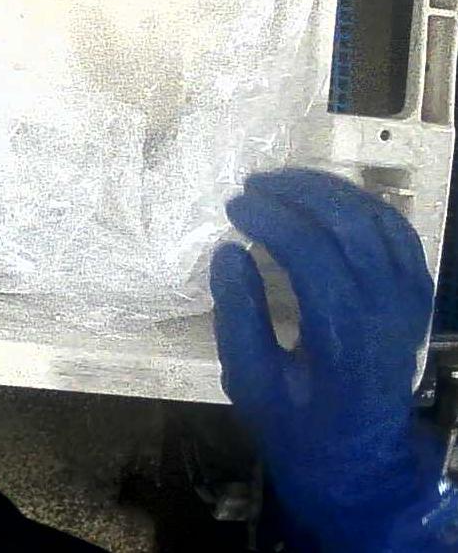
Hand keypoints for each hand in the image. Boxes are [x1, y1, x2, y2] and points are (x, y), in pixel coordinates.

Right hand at [211, 169, 448, 551]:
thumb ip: (238, 315)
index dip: (270, 218)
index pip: (311, 251)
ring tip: (283, 186)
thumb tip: (229, 252)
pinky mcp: (416, 296)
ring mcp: (409, 300)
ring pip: (379, 219)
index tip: (233, 207)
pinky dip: (363, 206)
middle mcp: (386, 309)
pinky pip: (398, 233)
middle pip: (349, 224)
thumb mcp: (250, 381)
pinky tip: (327, 202)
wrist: (361, 460)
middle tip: (253, 186)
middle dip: (297, 193)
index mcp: (342, 334)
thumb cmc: (297, 425)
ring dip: (329, 192)